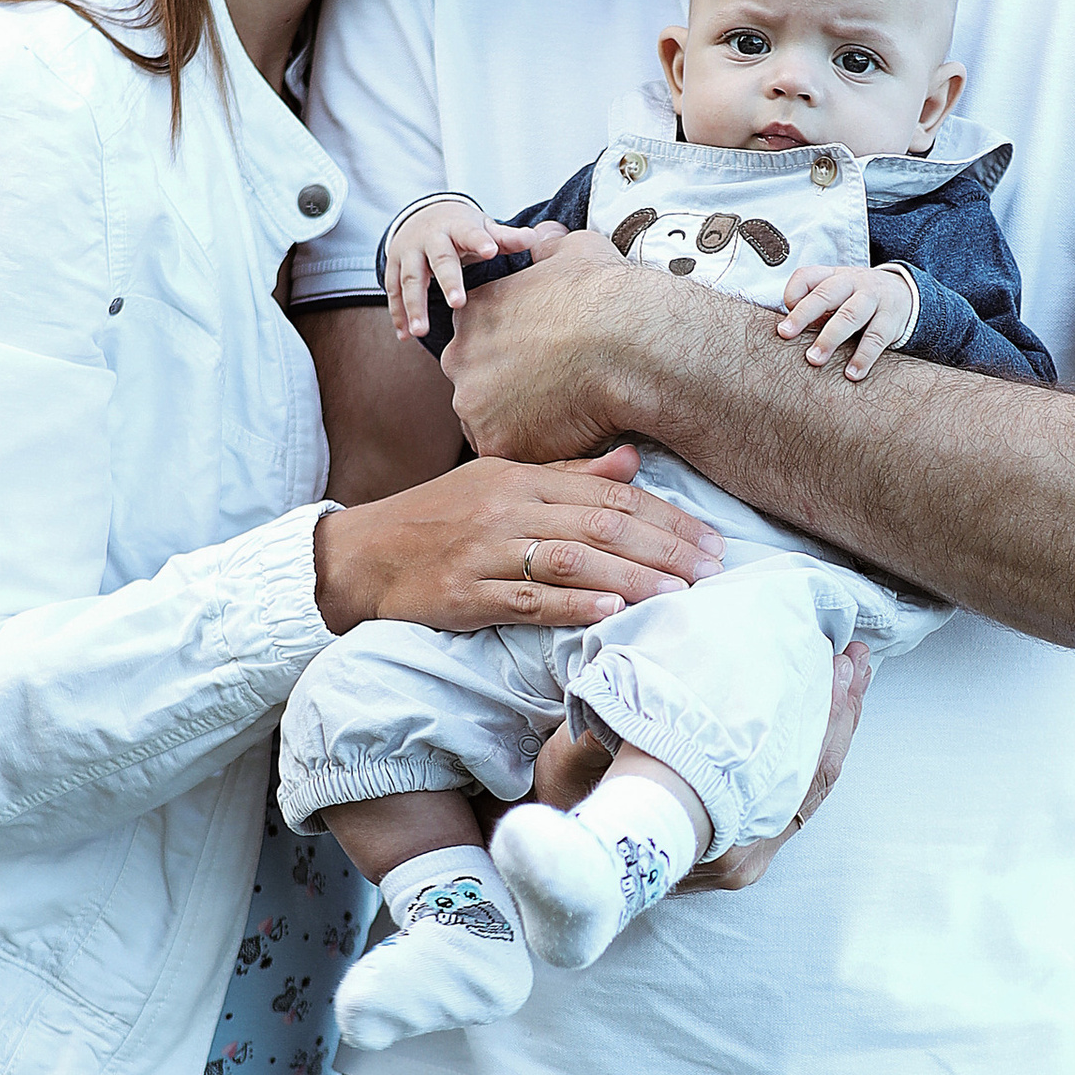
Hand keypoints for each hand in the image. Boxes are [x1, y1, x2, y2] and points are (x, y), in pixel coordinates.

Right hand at [314, 446, 719, 636]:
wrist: (362, 554)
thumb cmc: (437, 519)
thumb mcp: (499, 483)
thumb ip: (567, 475)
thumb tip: (634, 462)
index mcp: (521, 479)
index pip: (609, 496)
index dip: (666, 518)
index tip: (710, 539)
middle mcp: (507, 509)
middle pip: (600, 525)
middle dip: (663, 548)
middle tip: (711, 569)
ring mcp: (484, 551)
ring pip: (570, 560)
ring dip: (630, 578)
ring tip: (677, 594)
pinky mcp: (464, 594)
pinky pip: (526, 600)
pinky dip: (572, 606)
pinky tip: (610, 613)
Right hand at [383, 197, 549, 343]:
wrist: (422, 216)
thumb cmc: (461, 228)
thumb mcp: (482, 227)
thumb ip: (505, 237)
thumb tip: (533, 239)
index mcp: (457, 227)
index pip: (470, 234)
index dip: (480, 242)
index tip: (491, 251)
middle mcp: (430, 238)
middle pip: (439, 260)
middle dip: (447, 281)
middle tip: (458, 303)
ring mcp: (408, 253)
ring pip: (410, 280)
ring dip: (414, 306)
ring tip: (421, 332)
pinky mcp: (393, 267)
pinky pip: (393, 292)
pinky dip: (398, 315)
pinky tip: (405, 336)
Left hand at [443, 228, 647, 461]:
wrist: (629, 343)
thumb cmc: (606, 295)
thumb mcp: (575, 251)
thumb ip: (549, 246)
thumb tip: (544, 235)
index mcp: (473, 315)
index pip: (479, 343)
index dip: (514, 356)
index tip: (544, 362)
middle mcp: (460, 359)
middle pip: (478, 387)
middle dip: (510, 394)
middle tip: (556, 395)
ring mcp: (474, 405)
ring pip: (493, 425)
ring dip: (522, 425)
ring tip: (568, 420)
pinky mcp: (498, 444)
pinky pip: (514, 456)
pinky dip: (540, 452)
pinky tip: (572, 439)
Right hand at [518, 639, 871, 890]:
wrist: (563, 856)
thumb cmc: (568, 805)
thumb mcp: (574, 761)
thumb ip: (606, 732)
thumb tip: (635, 699)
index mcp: (712, 841)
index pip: (793, 773)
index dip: (824, 716)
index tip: (838, 664)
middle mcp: (740, 853)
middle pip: (814, 778)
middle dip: (840, 712)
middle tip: (855, 656)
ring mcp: (747, 851)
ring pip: (812, 786)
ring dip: (834, 726)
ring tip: (850, 671)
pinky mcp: (748, 842)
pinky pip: (797, 792)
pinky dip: (815, 746)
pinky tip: (823, 707)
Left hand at [775, 261, 916, 380]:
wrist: (905, 294)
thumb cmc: (858, 299)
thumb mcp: (837, 295)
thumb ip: (812, 309)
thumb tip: (787, 334)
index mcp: (834, 276)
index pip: (807, 276)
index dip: (792, 294)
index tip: (783, 323)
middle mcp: (853, 283)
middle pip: (825, 294)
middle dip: (804, 315)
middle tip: (785, 336)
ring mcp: (874, 299)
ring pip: (850, 315)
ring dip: (830, 338)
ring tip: (815, 360)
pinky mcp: (891, 319)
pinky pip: (877, 337)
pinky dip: (864, 357)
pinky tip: (852, 374)